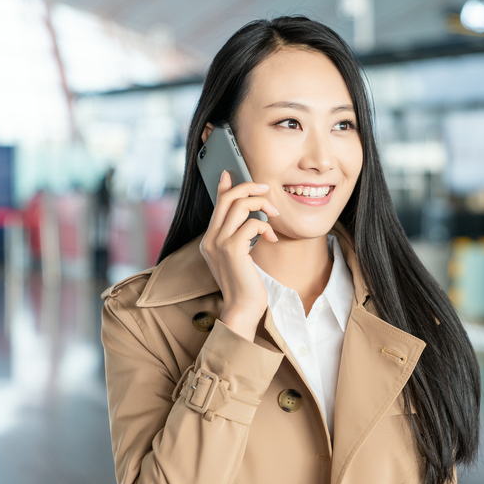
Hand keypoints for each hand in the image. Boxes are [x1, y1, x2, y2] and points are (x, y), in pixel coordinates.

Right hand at [199, 170, 279, 341]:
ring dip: (261, 204)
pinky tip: (272, 238)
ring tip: (274, 215)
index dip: (225, 186)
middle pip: (227, 198)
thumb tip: (249, 219)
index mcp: (209, 240)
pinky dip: (266, 227)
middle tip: (266, 188)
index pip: (217, 204)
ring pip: (239, 206)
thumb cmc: (245, 285)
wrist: (242, 309)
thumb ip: (239, 237)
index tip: (232, 173)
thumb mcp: (239, 258)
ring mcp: (218, 243)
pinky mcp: (232, 250)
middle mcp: (210, 239)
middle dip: (248, 187)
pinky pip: (252, 224)